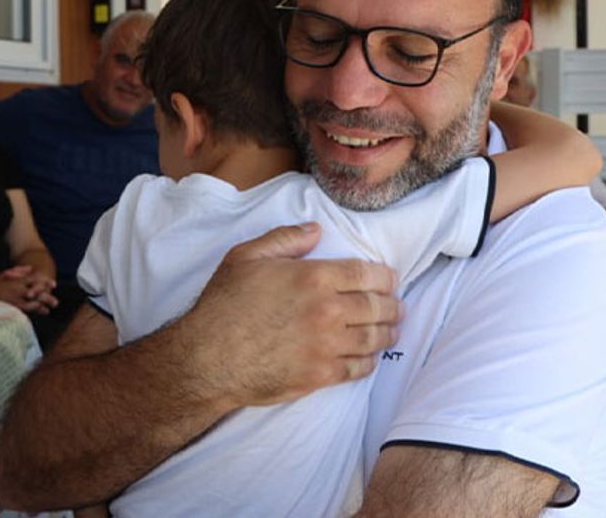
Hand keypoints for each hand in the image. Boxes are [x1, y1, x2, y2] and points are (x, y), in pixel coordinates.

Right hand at [0, 265, 58, 314]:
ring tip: (48, 311)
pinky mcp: (10, 310)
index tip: (54, 284)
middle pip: (36, 294)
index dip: (45, 282)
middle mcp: (16, 291)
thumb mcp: (5, 275)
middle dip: (47, 298)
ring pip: (31, 304)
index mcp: (16, 281)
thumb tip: (30, 268)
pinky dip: (31, 313)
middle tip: (56, 302)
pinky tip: (37, 315)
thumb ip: (18, 271)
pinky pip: (23, 312)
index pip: (33, 280)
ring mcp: (14, 302)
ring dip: (41, 307)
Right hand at [181, 223, 401, 407]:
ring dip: (387, 333)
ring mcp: (326, 345)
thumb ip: (285, 239)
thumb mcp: (246, 257)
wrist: (208, 358)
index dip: (385, 276)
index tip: (390, 279)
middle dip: (392, 305)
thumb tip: (316, 230)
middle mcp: (327, 310)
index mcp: (314, 277)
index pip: (367, 274)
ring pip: (373, 338)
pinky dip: (369, 362)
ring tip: (391, 330)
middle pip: (376, 306)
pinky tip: (369, 358)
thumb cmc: (224, 304)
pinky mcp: (320, 375)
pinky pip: (358, 368)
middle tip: (397, 306)